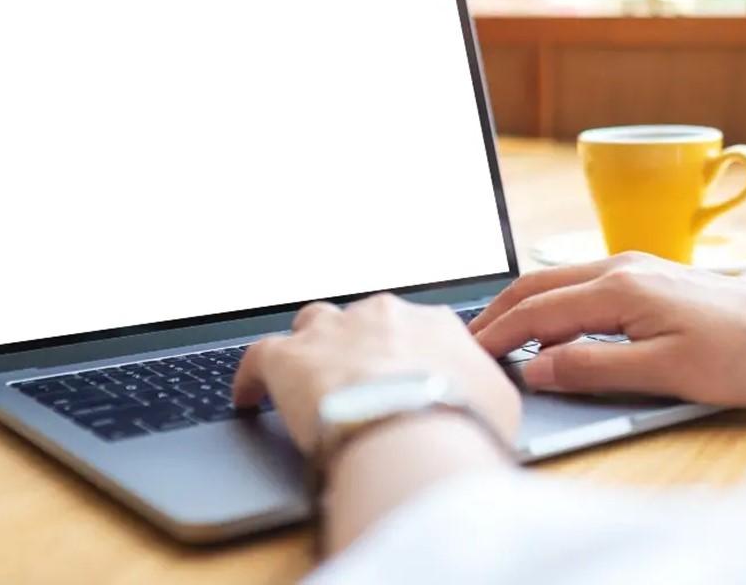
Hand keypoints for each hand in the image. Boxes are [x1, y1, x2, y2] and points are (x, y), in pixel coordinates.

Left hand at [233, 294, 521, 454]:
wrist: (413, 430)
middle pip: (362, 322)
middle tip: (358, 381)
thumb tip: (483, 401)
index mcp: (432, 324)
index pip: (416, 329)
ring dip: (310, 349)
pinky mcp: (288, 359)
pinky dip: (250, 376)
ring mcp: (332, 333)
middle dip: (358, 346)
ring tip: (305, 377)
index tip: (404, 377)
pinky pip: (258, 357)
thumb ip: (486, 391)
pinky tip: (246, 397)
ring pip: (312, 326)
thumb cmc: (462, 422)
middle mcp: (381, 316)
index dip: (407, 357)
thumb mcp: (500, 404)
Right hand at [469, 252, 745, 406]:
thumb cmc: (741, 355)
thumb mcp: (664, 373)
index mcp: (619, 289)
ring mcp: (637, 267)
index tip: (469, 357)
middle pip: (538, 285)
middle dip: (497, 312)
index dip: (497, 335)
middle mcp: (621, 267)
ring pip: (559, 280)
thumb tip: (536, 366)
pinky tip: (553, 322)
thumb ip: (594, 367)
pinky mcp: (651, 276)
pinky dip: (553, 301)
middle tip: (468, 343)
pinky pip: (583, 282)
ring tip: (498, 332)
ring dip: (523, 304)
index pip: (537, 312)